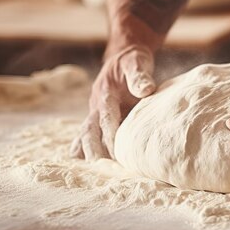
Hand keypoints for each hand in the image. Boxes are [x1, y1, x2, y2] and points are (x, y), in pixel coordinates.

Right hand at [70, 45, 155, 160]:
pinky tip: (85, 165)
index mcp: (105, 94)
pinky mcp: (98, 118)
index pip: (106, 118)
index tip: (117, 152)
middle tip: (102, 168)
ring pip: (86, 135)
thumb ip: (140, 76)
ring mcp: (95, 112)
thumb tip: (146, 89)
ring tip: (94, 171)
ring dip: (88, 152)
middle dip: (94, 150)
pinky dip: (83, 149)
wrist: (123, 58)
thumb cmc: (132, 62)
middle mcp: (96, 105)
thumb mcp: (136, 63)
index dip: (110, 135)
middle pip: (89, 131)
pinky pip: (86, 135)